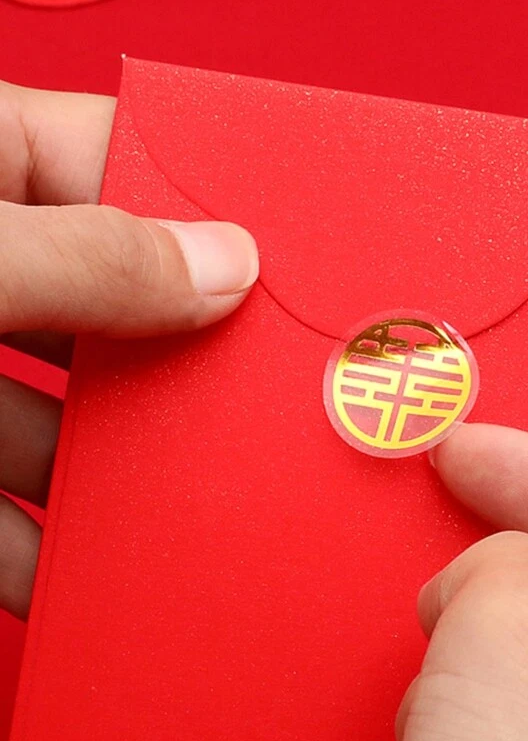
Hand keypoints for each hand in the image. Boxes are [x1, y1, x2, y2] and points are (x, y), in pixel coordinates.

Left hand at [0, 82, 258, 618]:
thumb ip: (87, 261)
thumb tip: (226, 266)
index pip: (112, 161)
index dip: (199, 204)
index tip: (283, 264)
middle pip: (107, 307)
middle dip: (173, 366)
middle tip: (252, 402)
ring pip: (58, 420)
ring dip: (108, 481)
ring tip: (185, 515)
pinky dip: (30, 549)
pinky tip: (74, 579)